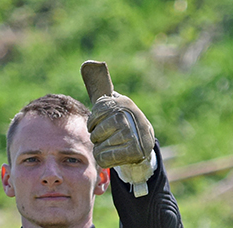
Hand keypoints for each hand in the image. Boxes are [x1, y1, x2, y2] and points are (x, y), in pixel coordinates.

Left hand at [81, 61, 154, 196]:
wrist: (143, 143)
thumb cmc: (120, 121)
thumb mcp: (110, 103)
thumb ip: (99, 85)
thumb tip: (89, 63)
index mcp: (122, 103)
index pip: (97, 112)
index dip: (93, 121)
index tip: (99, 123)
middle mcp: (130, 116)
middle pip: (96, 132)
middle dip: (97, 137)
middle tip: (107, 136)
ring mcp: (134, 134)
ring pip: (100, 146)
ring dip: (101, 149)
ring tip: (113, 145)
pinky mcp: (135, 151)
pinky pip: (106, 158)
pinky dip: (105, 159)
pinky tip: (114, 154)